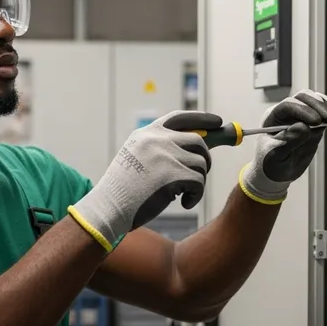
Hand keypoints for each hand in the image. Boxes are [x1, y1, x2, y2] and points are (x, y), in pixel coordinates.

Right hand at [69, 111, 222, 250]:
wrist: (109, 208)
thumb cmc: (125, 191)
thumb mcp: (138, 159)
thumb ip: (161, 149)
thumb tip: (199, 148)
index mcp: (146, 133)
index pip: (180, 117)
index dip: (202, 118)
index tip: (218, 121)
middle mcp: (157, 139)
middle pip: (198, 140)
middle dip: (206, 157)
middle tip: (203, 173)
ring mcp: (165, 154)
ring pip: (201, 163)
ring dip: (198, 181)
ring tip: (184, 194)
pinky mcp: (174, 173)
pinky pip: (199, 182)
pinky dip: (195, 195)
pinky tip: (184, 203)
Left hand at [240, 89, 326, 203]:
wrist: (277, 172)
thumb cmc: (270, 163)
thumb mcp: (275, 157)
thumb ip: (288, 141)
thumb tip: (303, 127)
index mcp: (273, 117)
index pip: (288, 105)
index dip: (303, 110)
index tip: (316, 122)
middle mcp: (288, 112)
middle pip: (305, 97)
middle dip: (320, 106)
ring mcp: (303, 116)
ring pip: (318, 101)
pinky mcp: (315, 123)